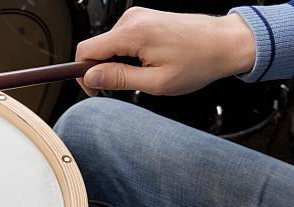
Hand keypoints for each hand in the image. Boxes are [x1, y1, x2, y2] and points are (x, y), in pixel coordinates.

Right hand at [75, 7, 255, 95]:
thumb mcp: (156, 81)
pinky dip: (128, 55)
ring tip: (145, 73)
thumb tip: (90, 78)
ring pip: (109, 46)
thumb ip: (119, 79)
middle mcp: (132, 20)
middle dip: (103, 70)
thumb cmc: (199, 60)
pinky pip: (122, 40)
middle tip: (126, 87)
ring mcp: (138, 17)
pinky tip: (148, 62)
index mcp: (132, 33)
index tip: (91, 89)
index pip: (85, 51)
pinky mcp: (144, 19)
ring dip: (118, 63)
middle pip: (96, 48)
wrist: (226, 42)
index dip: (81, 74)